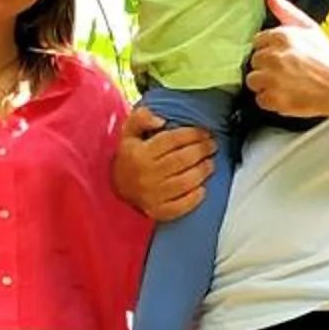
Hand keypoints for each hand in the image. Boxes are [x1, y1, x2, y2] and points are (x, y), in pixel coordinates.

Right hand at [115, 106, 214, 221]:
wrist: (117, 187)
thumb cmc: (129, 157)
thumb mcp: (129, 132)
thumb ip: (141, 118)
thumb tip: (160, 120)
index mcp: (139, 153)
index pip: (172, 140)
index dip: (193, 134)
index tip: (204, 132)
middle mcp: (145, 174)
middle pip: (182, 159)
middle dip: (202, 150)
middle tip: (212, 145)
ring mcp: (151, 195)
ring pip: (185, 182)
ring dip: (203, 171)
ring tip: (210, 163)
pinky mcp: (157, 211)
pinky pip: (180, 206)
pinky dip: (195, 198)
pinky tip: (202, 188)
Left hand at [246, 0, 328, 120]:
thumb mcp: (309, 27)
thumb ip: (285, 9)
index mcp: (281, 36)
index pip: (258, 41)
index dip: (270, 49)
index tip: (282, 55)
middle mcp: (274, 57)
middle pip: (254, 61)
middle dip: (267, 66)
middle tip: (287, 70)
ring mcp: (273, 79)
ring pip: (253, 80)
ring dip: (266, 84)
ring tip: (285, 83)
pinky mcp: (275, 99)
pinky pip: (261, 100)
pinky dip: (271, 100)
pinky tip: (286, 95)